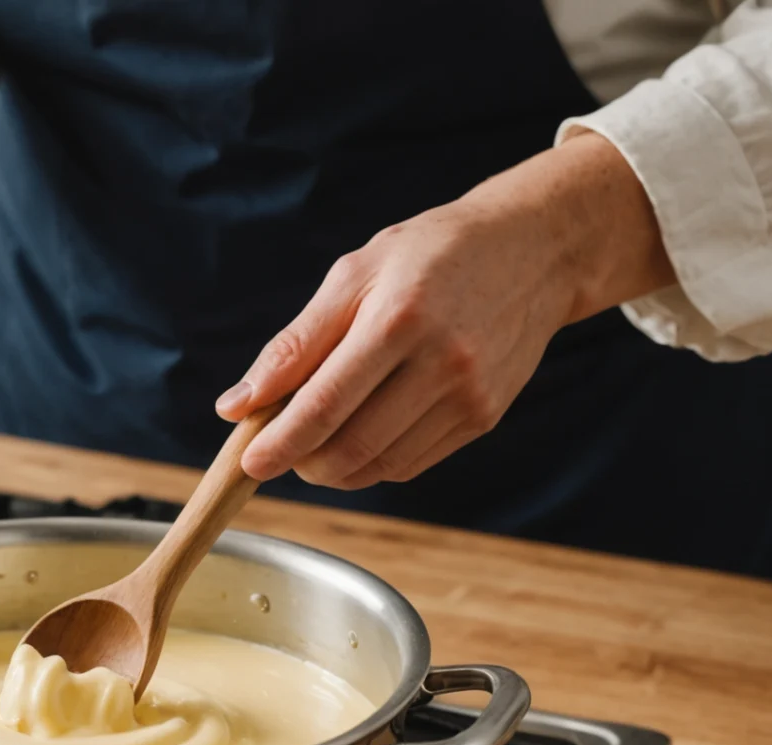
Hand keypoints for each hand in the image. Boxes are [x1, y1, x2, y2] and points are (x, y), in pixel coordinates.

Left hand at [217, 132, 675, 487]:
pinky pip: (411, 463)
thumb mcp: (354, 275)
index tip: (248, 463)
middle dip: (302, 462)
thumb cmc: (431, 254)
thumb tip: (237, 405)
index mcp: (398, 319)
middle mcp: (440, 364)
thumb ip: (294, 344)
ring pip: (380, 466)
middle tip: (278, 447)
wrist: (534, 250)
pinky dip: (372, 462)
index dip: (279, 444)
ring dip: (335, 467)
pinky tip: (362, 431)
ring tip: (316, 437)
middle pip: (352, 448)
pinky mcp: (485, 418)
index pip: (324, 405)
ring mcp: (469, 397)